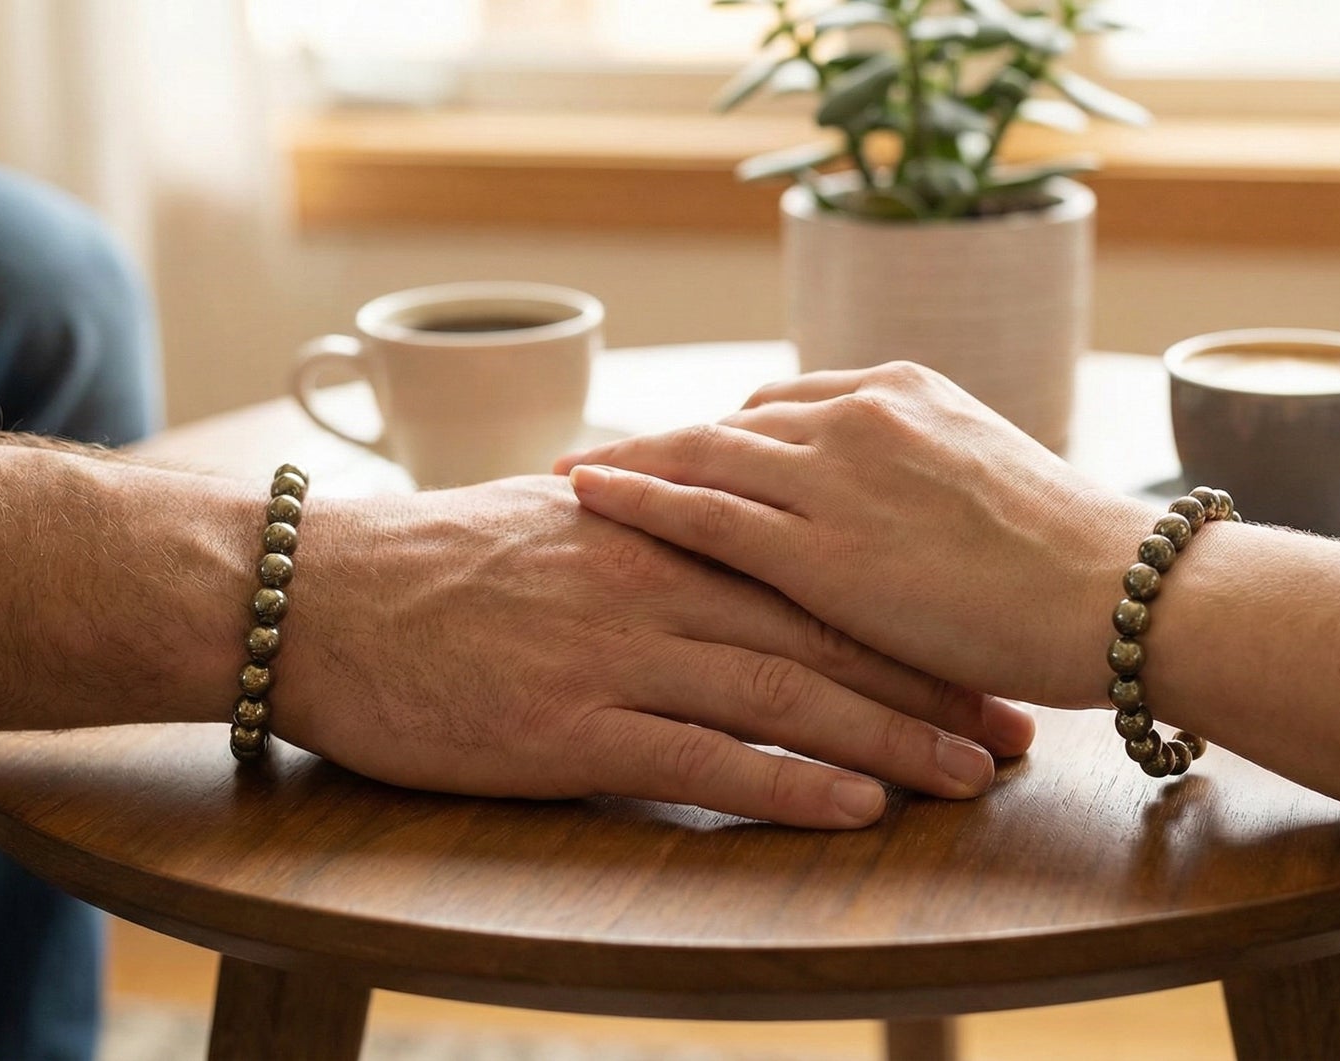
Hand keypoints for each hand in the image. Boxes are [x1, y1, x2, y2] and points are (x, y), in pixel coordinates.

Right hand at [276, 475, 1033, 828]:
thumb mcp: (564, 525)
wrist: (324, 597)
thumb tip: (726, 542)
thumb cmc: (440, 566)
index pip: (815, 572)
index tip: (983, 649)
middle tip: (1015, 726)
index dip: (907, 616)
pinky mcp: (571, 726)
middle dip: (932, 684)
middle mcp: (661, 584)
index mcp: (665, 533)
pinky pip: (701, 761)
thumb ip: (656, 535)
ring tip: (971, 776)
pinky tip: (857, 807)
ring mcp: (619, 653)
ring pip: (786, 694)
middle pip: (826, 634)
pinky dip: (787, 784)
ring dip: (891, 738)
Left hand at [555, 362, 1154, 706]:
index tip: (683, 447)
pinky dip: (634, 497)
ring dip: (630, 464)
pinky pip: (699, 509)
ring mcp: (831, 471)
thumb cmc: (1077, 565)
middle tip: (600, 460)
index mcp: (903, 392)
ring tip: (569, 477)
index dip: (727, 434)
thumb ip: (927, 484)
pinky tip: (582, 492)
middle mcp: (857, 411)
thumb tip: (903, 517)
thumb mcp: (990, 490)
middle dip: (665, 444)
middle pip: (731, 424)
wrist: (1120, 594)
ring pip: (701, 455)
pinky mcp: (814, 543)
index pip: (786, 406)